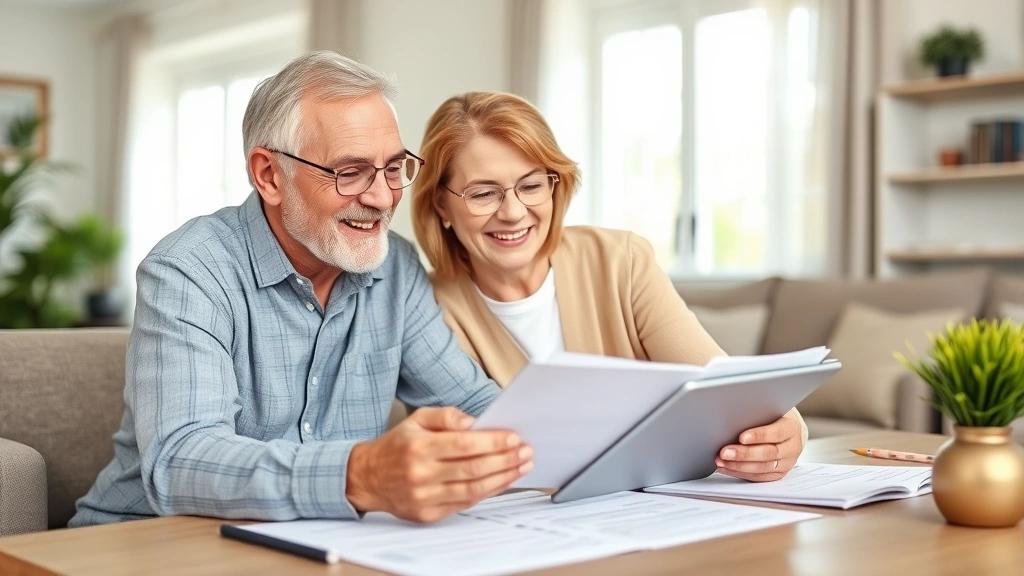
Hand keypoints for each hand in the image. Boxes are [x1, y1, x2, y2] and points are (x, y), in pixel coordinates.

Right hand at [346, 407, 532, 521]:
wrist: (367, 478)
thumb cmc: (397, 446)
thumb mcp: (416, 419)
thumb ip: (446, 416)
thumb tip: (474, 422)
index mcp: (419, 446)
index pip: (463, 444)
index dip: (492, 442)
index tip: (513, 438)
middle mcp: (421, 473)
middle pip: (472, 468)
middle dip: (505, 460)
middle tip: (525, 452)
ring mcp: (425, 496)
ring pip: (472, 489)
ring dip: (502, 479)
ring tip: (521, 467)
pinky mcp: (428, 513)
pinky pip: (465, 503)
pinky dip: (487, 492)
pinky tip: (501, 482)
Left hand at [715, 408, 806, 481]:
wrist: (789, 429)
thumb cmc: (774, 416)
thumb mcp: (770, 409)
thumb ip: (757, 414)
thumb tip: (733, 417)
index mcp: (792, 427)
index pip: (776, 433)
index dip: (759, 436)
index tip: (741, 437)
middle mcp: (792, 447)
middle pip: (768, 453)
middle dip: (744, 454)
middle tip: (725, 452)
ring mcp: (787, 463)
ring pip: (762, 468)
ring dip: (739, 466)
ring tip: (721, 461)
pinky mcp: (778, 473)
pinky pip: (758, 477)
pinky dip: (739, 473)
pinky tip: (726, 468)